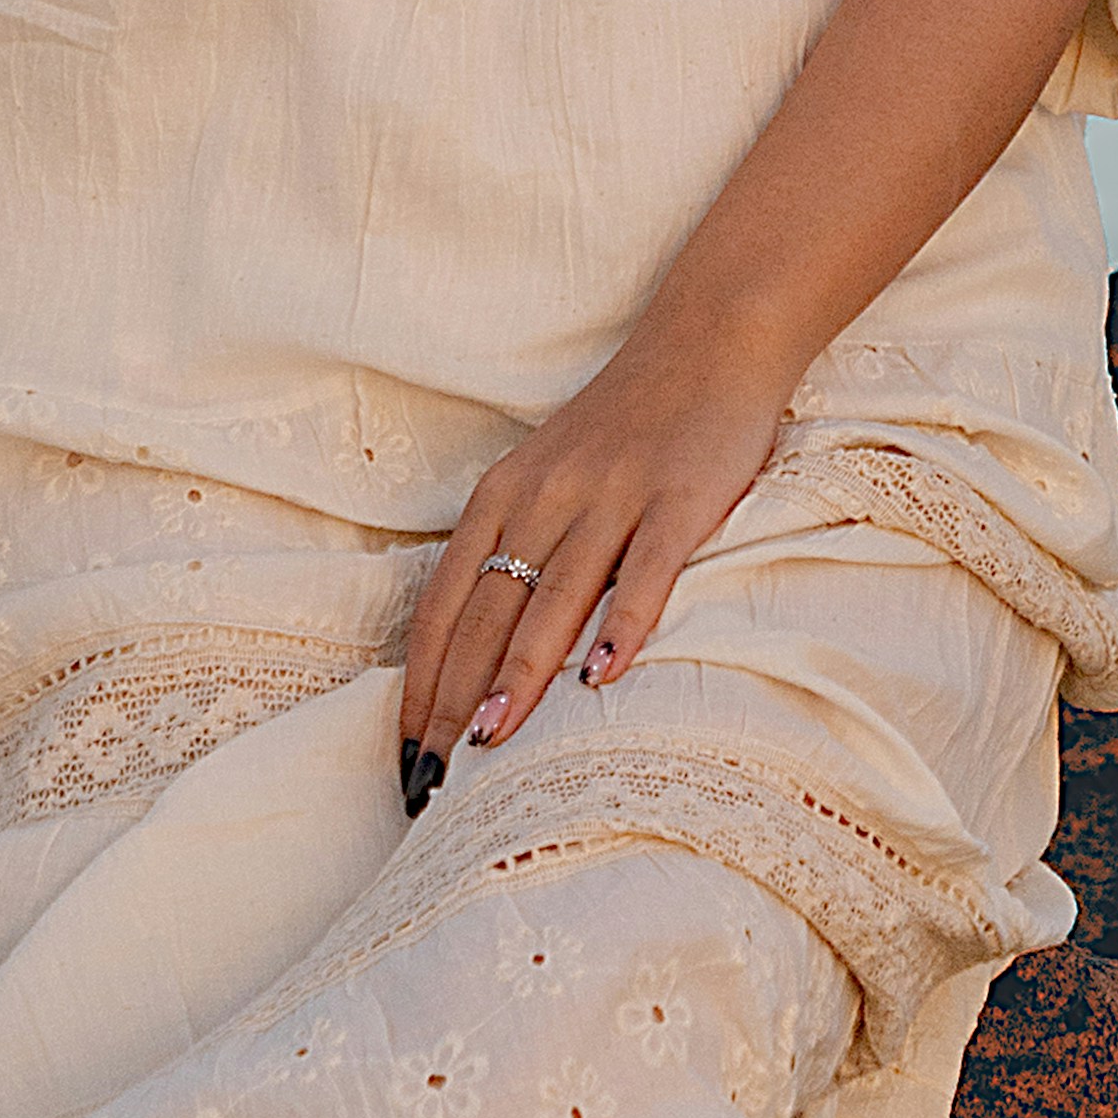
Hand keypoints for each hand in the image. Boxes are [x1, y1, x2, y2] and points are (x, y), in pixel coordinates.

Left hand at [396, 316, 791, 797]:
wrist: (707, 340)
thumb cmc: (623, 423)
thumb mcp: (546, 474)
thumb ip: (515, 545)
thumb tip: (480, 650)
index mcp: (502, 495)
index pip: (445, 604)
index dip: (421, 680)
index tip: (409, 749)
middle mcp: (545, 496)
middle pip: (487, 612)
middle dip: (454, 698)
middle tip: (437, 776)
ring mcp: (612, 497)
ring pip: (552, 598)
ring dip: (519, 673)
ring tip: (492, 739)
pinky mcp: (679, 500)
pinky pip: (644, 572)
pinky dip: (621, 626)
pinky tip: (603, 679)